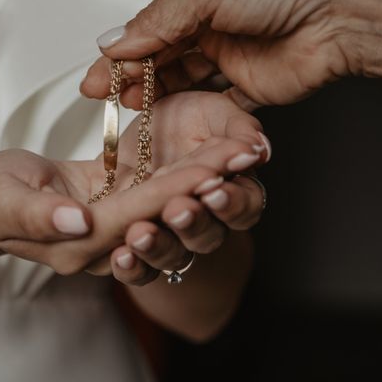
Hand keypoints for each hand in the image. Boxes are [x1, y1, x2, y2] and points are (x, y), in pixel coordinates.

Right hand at [0, 148, 240, 274]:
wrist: (2, 201)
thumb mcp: (4, 197)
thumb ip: (37, 213)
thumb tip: (77, 222)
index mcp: (77, 245)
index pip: (135, 217)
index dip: (174, 193)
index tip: (211, 168)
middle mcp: (105, 248)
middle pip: (162, 219)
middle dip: (203, 188)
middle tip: (241, 157)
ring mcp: (118, 235)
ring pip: (170, 213)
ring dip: (205, 185)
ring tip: (238, 156)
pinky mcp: (124, 216)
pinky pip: (161, 202)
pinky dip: (189, 181)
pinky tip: (215, 160)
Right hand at [81, 0, 381, 108]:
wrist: (341, 16)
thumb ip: (158, 21)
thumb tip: (116, 41)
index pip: (148, 25)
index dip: (120, 51)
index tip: (97, 73)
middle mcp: (211, 22)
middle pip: (159, 53)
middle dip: (129, 73)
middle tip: (104, 93)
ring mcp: (228, 54)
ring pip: (179, 77)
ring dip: (153, 90)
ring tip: (129, 104)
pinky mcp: (245, 84)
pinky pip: (208, 99)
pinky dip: (186, 107)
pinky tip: (166, 113)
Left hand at [108, 91, 269, 284]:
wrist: (133, 131)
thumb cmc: (181, 121)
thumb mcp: (211, 111)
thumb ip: (239, 127)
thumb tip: (260, 147)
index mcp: (229, 190)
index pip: (243, 208)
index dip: (232, 203)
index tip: (215, 189)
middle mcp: (203, 220)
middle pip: (208, 237)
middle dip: (193, 224)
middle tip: (177, 210)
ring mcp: (170, 237)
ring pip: (174, 256)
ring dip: (159, 246)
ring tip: (140, 233)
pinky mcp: (136, 247)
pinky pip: (138, 270)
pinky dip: (131, 266)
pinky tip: (121, 256)